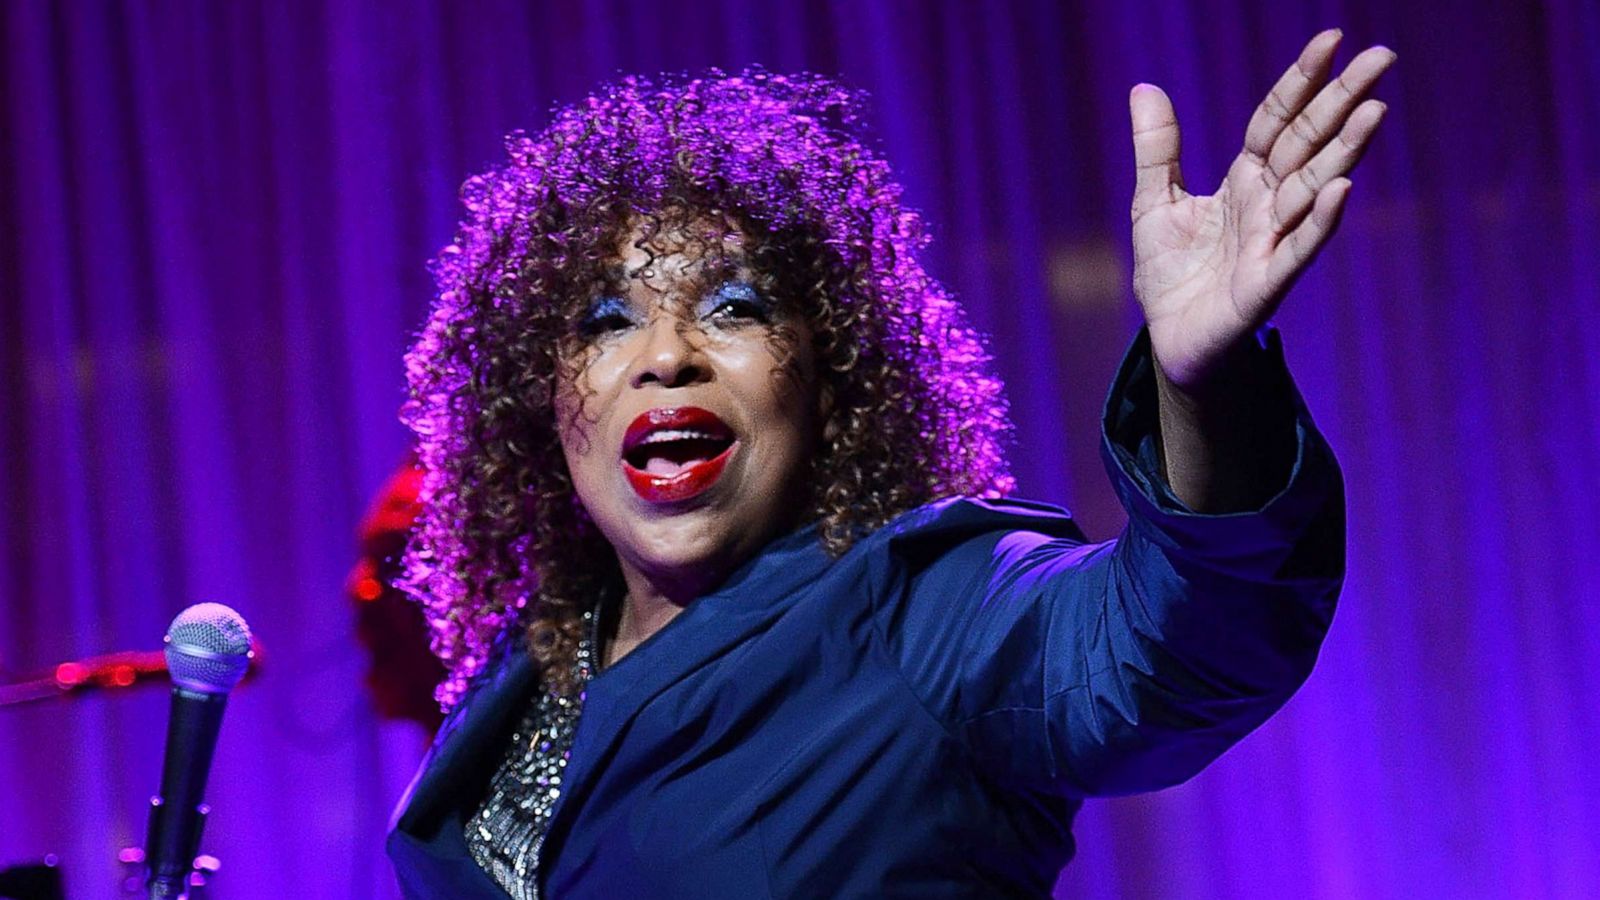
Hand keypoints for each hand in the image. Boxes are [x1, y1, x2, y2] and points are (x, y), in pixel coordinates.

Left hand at [1129, 29, 1394, 390]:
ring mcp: (1272, 242)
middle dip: (1343, 101)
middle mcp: (1268, 204)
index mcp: (1245, 179)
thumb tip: (1144, 86)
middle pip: (1308, 144)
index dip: (1302, 82)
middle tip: (1382, 57)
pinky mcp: (1266, 283)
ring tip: (1375, 111)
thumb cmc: (1171, 273)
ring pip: (1313, 188)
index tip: (1332, 39)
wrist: (1170, 339)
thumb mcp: (1153, 201)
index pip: (1277, 120)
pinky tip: (1341, 189)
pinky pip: (1298, 248)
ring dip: (1344, 151)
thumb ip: (1157, 148)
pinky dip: (1320, 219)